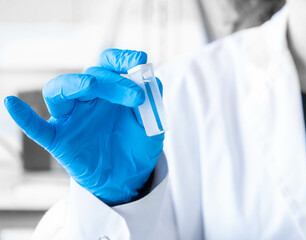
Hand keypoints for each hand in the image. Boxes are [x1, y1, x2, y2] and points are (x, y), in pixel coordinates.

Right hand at [4, 49, 163, 205]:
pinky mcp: (59, 140)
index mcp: (109, 92)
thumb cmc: (137, 147)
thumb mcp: (151, 125)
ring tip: (91, 86)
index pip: (108, 64)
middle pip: (91, 77)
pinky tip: (11, 103)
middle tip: (137, 97)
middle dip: (114, 82)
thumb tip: (152, 80)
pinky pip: (36, 128)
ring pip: (58, 91)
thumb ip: (151, 104)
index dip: (122, 59)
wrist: (128, 177)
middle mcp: (87, 100)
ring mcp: (71, 119)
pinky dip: (24, 117)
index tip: (140, 61)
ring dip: (73, 85)